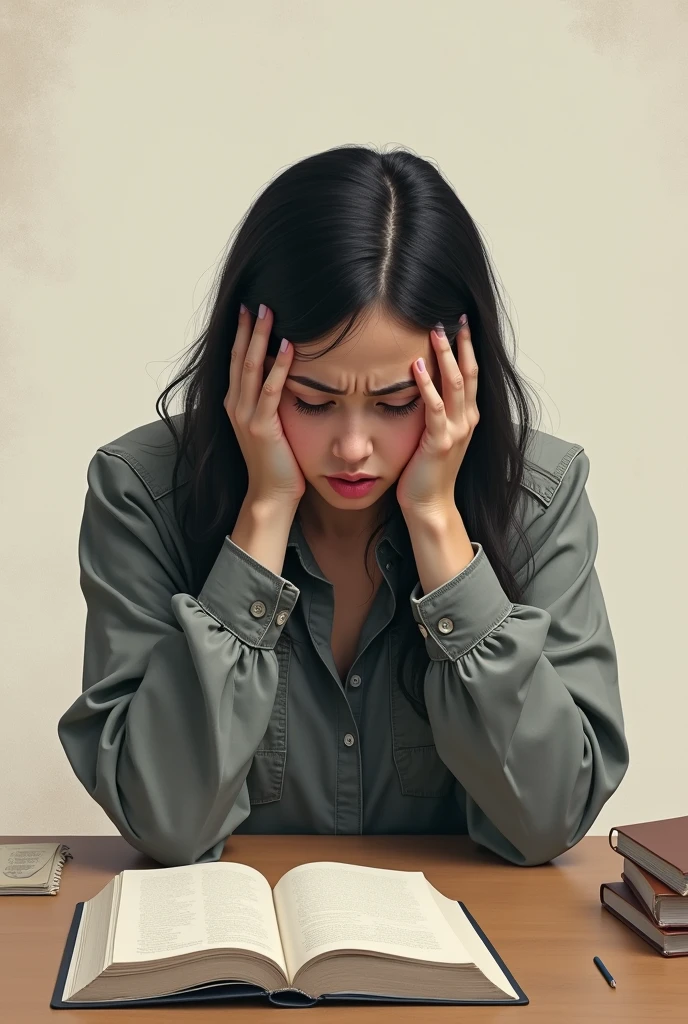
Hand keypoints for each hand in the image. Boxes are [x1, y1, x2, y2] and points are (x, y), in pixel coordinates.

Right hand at [225, 303, 305, 506]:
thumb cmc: (276, 462)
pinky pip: (269, 391)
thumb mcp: (269, 424)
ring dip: (259, 338)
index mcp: (235, 403)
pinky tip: (288, 347)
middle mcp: (235, 406)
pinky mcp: (261, 427)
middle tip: (256, 299)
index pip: (238, 360)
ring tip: (267, 312)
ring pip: (251, 367)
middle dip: (247, 327)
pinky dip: (279, 367)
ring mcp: (245, 416)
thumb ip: (271, 399)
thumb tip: (287, 373)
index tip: (249, 308)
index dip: (242, 333)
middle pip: (240, 357)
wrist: (270, 496)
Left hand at [396, 317, 478, 515]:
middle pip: (467, 372)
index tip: (460, 322)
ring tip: (436, 331)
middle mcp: (468, 420)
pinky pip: (434, 408)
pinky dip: (425, 386)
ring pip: (454, 384)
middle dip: (460, 343)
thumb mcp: (435, 434)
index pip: (470, 374)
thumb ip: (435, 410)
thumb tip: (420, 382)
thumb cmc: (427, 471)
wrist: (430, 505)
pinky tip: (415, 367)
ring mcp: (457, 431)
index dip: (467, 347)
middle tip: (451, 316)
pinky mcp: (440, 442)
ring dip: (445, 356)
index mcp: (468, 416)